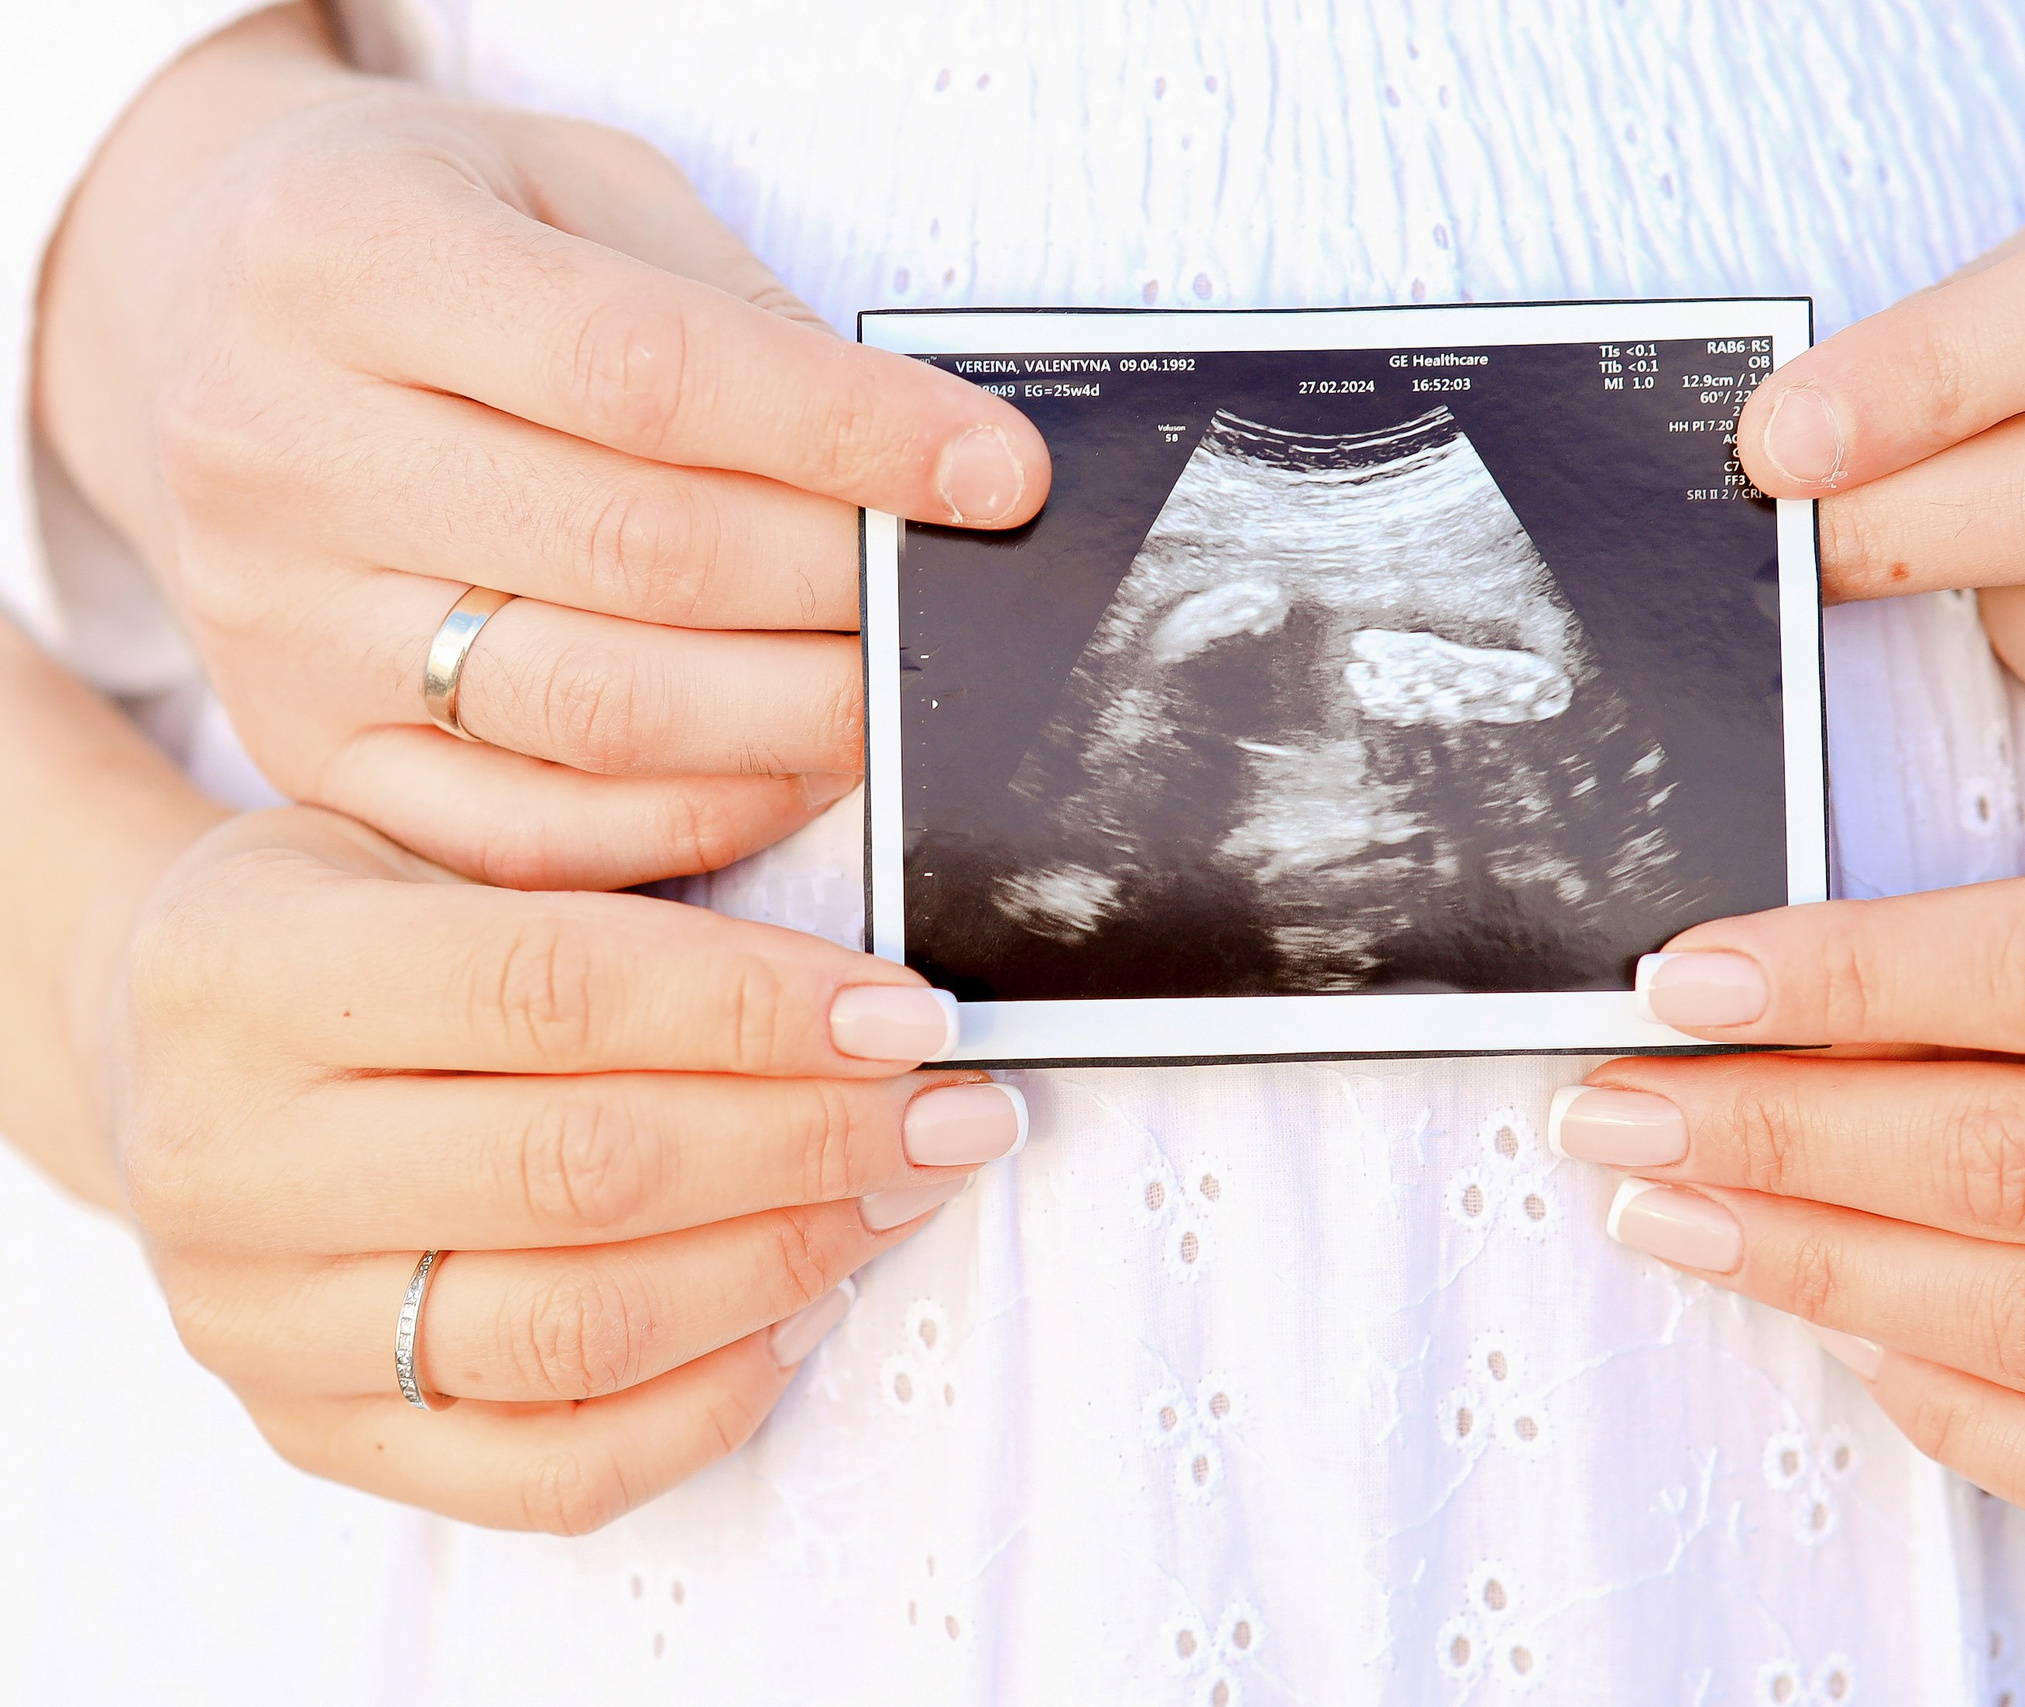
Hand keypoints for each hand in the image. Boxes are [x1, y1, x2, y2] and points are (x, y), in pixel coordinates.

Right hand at [35, 5, 1048, 887]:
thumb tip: (921, 456)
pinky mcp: (299, 743)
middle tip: (952, 598)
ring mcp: (276, 617)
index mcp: (345, 256)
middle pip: (635, 556)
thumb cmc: (426, 234)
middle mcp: (278, 442)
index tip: (996, 474)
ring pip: (591, 714)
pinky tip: (791, 776)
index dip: (846, 435)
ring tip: (897, 691)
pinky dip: (690, 820)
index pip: (646, 373)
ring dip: (794, 719)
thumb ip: (727, 305)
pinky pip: (522, 833)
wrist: (197, 313)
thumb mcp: (564, 183)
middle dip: (841, 589)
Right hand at [107, 805, 1028, 1532]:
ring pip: (580, 1329)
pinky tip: (798, 1312)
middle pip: (585, 1171)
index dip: (759, 1007)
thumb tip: (855, 984)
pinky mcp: (314, 1435)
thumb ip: (602, 891)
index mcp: (250, 972)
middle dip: (810, 1140)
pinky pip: (548, 1471)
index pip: (553, 990)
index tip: (904, 1016)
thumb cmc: (333, 932)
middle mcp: (230, 1161)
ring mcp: (264, 1322)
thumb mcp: (420, 839)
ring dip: (786, 1260)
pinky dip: (707, 1400)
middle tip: (942, 1112)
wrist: (157, 1049)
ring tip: (893, 1195)